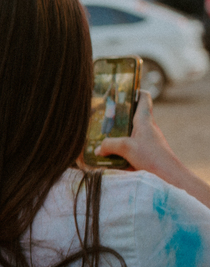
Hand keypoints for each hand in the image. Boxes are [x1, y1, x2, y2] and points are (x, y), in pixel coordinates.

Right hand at [97, 91, 209, 207]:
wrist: (168, 176)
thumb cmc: (151, 157)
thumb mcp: (125, 147)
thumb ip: (108, 145)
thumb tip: (97, 149)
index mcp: (144, 120)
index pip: (143, 98)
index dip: (135, 91)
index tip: (124, 89)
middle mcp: (147, 128)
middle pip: (132, 116)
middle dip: (118, 115)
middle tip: (102, 115)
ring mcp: (147, 141)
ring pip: (130, 133)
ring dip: (117, 134)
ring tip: (100, 136)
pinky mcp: (145, 154)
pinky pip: (130, 148)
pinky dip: (120, 150)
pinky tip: (108, 157)